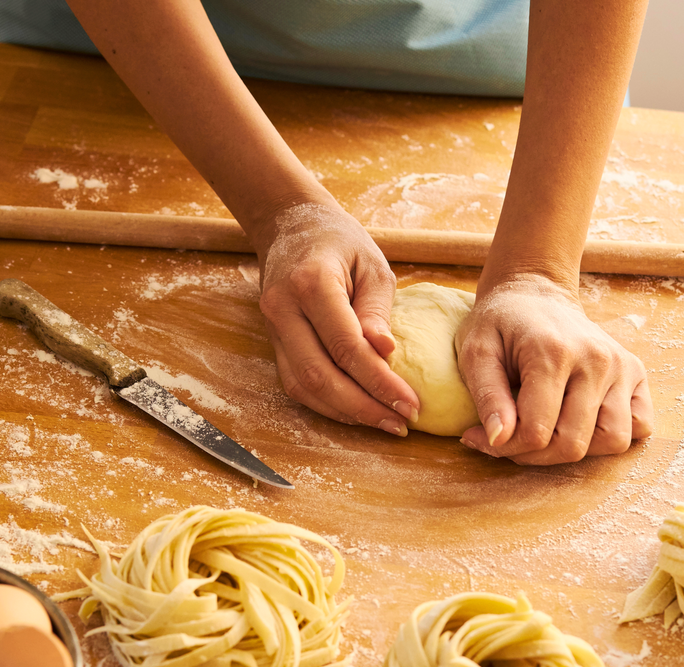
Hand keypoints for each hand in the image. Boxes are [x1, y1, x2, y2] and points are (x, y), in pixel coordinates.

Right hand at [256, 203, 419, 434]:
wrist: (291, 226)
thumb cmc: (340, 242)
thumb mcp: (372, 264)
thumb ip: (377, 310)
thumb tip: (386, 352)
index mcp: (312, 283)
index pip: (346, 346)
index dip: (379, 381)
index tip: (411, 403)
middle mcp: (283, 309)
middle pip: (320, 375)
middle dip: (363, 407)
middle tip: (400, 423)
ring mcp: (272, 327)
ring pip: (303, 386)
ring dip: (345, 412)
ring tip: (384, 421)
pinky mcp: (273, 341)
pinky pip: (296, 383)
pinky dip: (327, 403)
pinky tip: (357, 410)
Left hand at [455, 276, 652, 464]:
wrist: (534, 293)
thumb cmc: (500, 324)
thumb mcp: (476, 352)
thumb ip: (487, 397)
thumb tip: (498, 439)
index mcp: (553, 353)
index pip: (537, 431)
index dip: (505, 447)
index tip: (481, 438)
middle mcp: (596, 360)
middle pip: (573, 444)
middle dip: (535, 455)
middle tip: (509, 439)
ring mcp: (621, 366)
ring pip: (612, 441)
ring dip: (575, 448)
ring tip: (546, 431)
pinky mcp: (636, 372)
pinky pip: (640, 425)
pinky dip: (611, 435)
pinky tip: (579, 421)